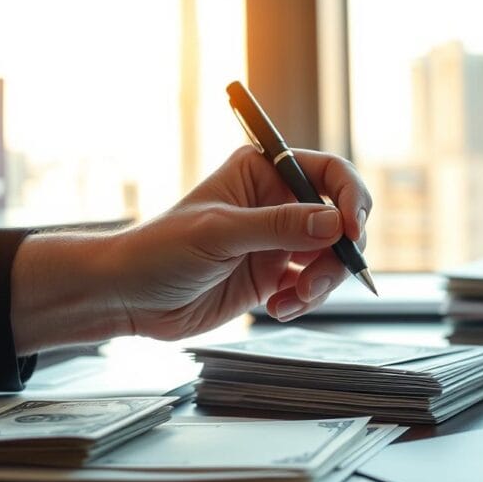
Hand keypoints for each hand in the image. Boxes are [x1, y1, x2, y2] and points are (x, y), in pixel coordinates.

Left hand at [11, 146, 371, 353]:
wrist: (130, 298)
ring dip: (321, 283)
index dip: (349, 198)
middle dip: (337, 253)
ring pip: (330, 258)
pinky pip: (311, 286)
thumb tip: (333, 223)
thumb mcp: (220, 234)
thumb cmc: (159, 250)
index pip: (327, 173)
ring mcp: (276, 242)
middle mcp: (275, 204)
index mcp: (262, 173)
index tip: (352, 230)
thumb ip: (278, 227)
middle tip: (319, 279)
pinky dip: (304, 300)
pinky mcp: (272, 276)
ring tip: (291, 299)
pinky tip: (277, 308)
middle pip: (338, 220)